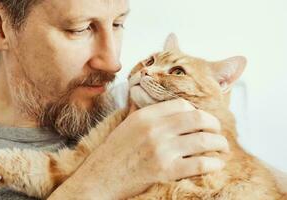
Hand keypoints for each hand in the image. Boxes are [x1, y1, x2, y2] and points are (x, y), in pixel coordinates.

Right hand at [48, 98, 228, 199]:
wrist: (100, 177)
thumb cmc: (114, 152)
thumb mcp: (126, 124)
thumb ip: (145, 113)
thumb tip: (165, 106)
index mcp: (145, 115)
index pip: (181, 105)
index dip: (196, 111)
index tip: (201, 119)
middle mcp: (155, 129)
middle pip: (197, 119)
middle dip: (214, 124)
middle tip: (218, 131)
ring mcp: (161, 150)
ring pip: (202, 141)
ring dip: (219, 144)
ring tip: (222, 147)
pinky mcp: (164, 171)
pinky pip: (198, 164)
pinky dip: (212, 163)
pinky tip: (216, 164)